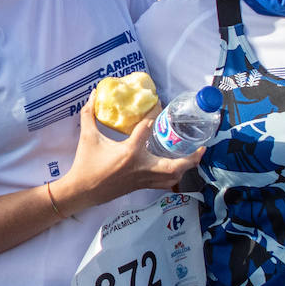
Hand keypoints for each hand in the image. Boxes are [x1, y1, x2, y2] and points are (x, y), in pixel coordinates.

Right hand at [57, 100, 201, 213]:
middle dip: (191, 157)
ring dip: (185, 168)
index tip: (158, 103)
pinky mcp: (140, 186)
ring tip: (193, 157)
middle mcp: (141, 167)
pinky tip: (176, 169)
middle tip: (202, 146)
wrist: (81, 191)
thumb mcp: (87, 136)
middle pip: (175, 165)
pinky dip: (174, 177)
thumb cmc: (85, 163)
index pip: (148, 128)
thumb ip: (89, 114)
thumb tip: (94, 94)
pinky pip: (164, 184)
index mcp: (129, 152)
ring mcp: (143, 179)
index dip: (154, 113)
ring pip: (172, 178)